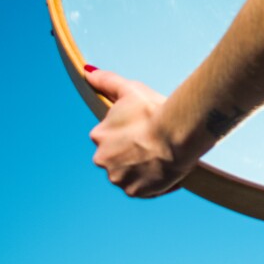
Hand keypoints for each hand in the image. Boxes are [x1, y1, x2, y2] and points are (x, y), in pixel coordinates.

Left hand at [85, 67, 192, 197]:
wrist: (177, 135)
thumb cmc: (154, 110)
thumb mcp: (130, 89)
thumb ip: (107, 81)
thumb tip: (86, 72)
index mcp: (99, 136)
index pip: (110, 137)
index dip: (129, 132)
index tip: (144, 128)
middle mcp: (102, 159)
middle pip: (117, 157)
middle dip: (132, 152)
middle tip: (154, 142)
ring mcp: (118, 178)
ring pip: (128, 174)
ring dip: (141, 167)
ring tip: (161, 155)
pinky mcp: (134, 191)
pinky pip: (142, 188)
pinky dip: (152, 181)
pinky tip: (165, 169)